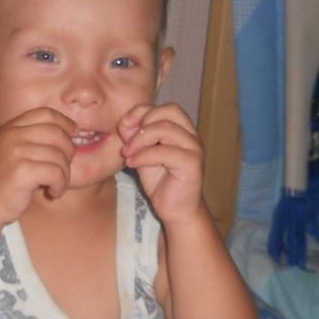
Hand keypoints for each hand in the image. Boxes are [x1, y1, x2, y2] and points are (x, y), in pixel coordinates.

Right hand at [0, 108, 75, 224]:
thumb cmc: (7, 181)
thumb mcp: (16, 151)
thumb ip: (36, 137)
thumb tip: (73, 128)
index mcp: (11, 127)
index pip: (46, 113)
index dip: (65, 123)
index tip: (73, 137)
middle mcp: (12, 135)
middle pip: (57, 133)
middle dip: (68, 152)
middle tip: (63, 169)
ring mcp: (16, 151)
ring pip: (59, 156)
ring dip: (65, 175)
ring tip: (56, 185)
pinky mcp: (22, 171)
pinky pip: (56, 173)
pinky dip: (60, 185)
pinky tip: (53, 192)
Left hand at [117, 103, 204, 223]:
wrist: (177, 211)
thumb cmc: (161, 183)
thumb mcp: (143, 155)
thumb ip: (135, 138)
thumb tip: (124, 122)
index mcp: (182, 130)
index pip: (165, 108)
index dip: (142, 111)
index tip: (124, 125)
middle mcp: (192, 136)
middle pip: (169, 112)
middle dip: (143, 122)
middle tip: (127, 141)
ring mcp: (194, 149)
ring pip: (165, 129)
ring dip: (140, 140)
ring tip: (127, 154)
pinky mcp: (192, 164)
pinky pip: (164, 152)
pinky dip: (143, 155)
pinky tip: (132, 164)